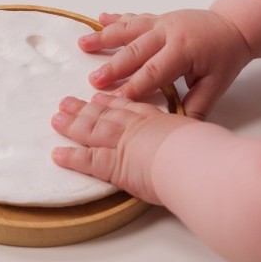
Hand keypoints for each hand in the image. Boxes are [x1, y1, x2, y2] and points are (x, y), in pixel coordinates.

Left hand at [51, 93, 191, 203]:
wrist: (194, 160)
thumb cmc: (203, 150)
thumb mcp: (199, 137)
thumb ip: (192, 138)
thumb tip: (200, 144)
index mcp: (156, 120)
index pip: (129, 107)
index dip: (112, 102)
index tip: (99, 97)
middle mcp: (135, 127)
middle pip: (104, 114)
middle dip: (84, 108)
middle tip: (67, 102)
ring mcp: (122, 143)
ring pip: (92, 130)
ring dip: (73, 124)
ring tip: (57, 118)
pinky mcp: (113, 164)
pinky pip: (87, 160)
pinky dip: (71, 157)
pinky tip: (57, 154)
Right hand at [78, 9, 251, 118]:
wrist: (234, 26)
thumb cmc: (225, 57)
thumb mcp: (216, 85)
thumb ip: (196, 106)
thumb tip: (179, 129)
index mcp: (184, 50)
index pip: (153, 72)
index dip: (133, 87)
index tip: (115, 101)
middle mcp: (169, 33)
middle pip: (135, 52)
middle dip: (113, 67)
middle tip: (94, 81)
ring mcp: (162, 22)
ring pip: (129, 30)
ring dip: (104, 38)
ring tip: (82, 45)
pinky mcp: (158, 18)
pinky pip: (133, 18)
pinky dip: (115, 20)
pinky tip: (99, 19)